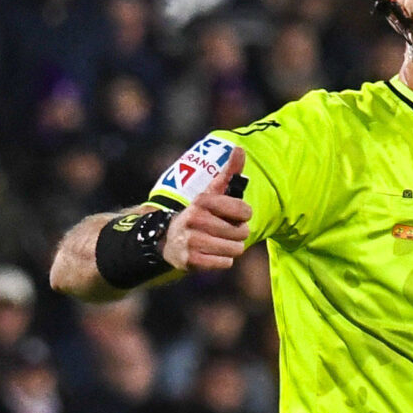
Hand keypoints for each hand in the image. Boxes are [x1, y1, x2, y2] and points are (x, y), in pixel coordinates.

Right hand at [160, 143, 251, 273]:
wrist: (169, 239)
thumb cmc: (200, 214)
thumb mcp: (212, 192)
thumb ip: (229, 172)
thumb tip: (239, 148)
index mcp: (203, 200)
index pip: (243, 210)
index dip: (244, 215)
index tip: (235, 215)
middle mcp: (195, 218)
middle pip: (241, 232)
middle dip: (238, 234)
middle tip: (224, 231)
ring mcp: (192, 240)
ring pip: (235, 249)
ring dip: (232, 248)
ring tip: (219, 242)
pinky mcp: (191, 260)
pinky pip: (225, 263)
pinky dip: (223, 260)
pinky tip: (211, 253)